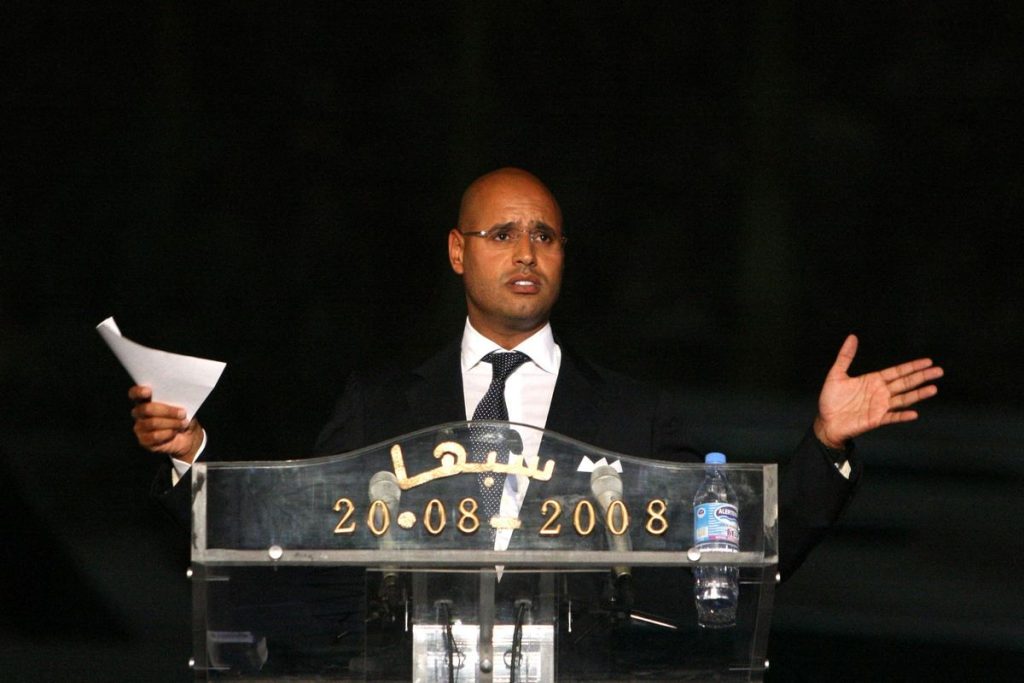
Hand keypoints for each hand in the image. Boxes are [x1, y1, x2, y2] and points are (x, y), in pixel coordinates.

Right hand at [129, 385, 203, 462]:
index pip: (135, 394)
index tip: (148, 391)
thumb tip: (177, 398)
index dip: (138, 392)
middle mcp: (139, 413)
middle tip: (182, 413)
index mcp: (146, 400)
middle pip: (146, 409)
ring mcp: (140, 427)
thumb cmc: (183, 417)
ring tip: (183, 423)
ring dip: (171, 423)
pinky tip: (175, 432)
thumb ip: (176, 400)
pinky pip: (154, 436)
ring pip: (152, 423)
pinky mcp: (144, 440)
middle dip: (167, 411)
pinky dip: (168, 433)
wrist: (188, 436)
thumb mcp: (183, 406)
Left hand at [814, 335, 942, 447]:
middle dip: (922, 376)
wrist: (826, 421)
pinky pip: (892, 417)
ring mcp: (880, 406)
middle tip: (939, 370)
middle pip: (905, 383)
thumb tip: (852, 337)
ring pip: (904, 399)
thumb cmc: (831, 399)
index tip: (928, 361)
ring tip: (934, 388)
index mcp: (873, 380)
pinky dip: (902, 415)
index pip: (897, 371)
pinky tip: (914, 413)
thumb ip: (845, 356)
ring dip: (918, 394)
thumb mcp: (836, 374)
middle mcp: (880, 392)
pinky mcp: (876, 420)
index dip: (912, 366)